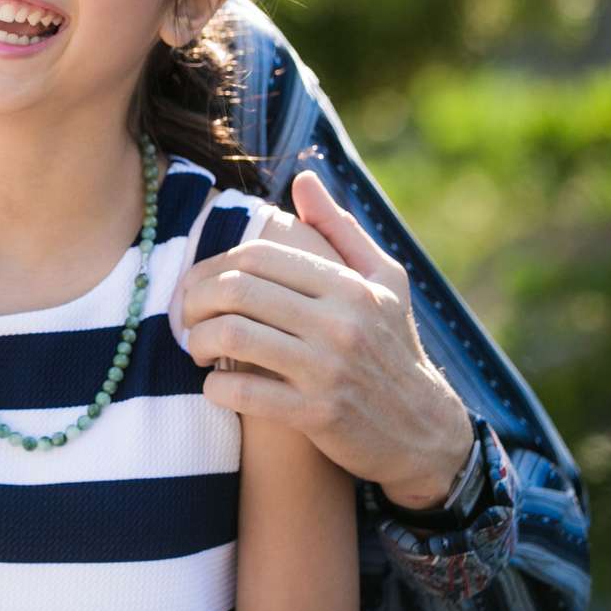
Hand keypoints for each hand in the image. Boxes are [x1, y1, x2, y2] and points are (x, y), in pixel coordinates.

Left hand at [182, 172, 473, 510]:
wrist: (425, 431)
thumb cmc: (394, 345)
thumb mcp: (384, 280)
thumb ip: (338, 228)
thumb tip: (303, 178)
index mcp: (349, 285)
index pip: (257, 255)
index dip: (212, 265)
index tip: (198, 284)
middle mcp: (341, 323)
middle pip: (237, 290)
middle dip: (194, 301)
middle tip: (186, 315)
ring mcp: (329, 370)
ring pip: (234, 336)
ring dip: (198, 341)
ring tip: (196, 348)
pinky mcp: (318, 415)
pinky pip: (244, 393)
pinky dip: (215, 388)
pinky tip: (215, 386)